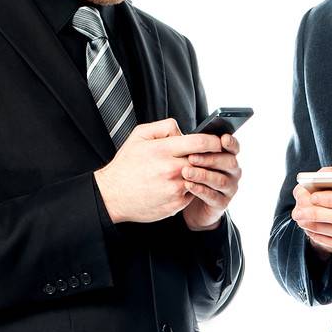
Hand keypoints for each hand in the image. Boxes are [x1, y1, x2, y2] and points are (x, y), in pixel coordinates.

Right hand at [94, 119, 230, 224]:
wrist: (113, 196)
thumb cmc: (126, 166)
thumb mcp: (139, 136)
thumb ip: (164, 127)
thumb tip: (183, 130)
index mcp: (164, 150)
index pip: (200, 142)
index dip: (213, 140)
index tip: (218, 141)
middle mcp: (171, 170)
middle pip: (204, 161)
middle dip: (210, 158)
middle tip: (212, 156)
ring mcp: (175, 189)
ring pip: (200, 178)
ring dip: (200, 174)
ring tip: (190, 171)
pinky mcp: (176, 204)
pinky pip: (192, 193)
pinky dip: (190, 188)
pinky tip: (178, 185)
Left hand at [181, 131, 241, 230]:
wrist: (193, 205)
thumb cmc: (194, 175)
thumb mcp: (195, 160)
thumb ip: (196, 149)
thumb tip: (187, 136)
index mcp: (229, 157)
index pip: (234, 148)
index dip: (231, 143)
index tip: (223, 139)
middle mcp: (233, 172)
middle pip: (229, 163)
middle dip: (210, 159)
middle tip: (191, 157)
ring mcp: (230, 189)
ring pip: (221, 181)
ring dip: (203, 175)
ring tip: (186, 172)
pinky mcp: (222, 204)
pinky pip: (213, 197)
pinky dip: (201, 190)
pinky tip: (188, 186)